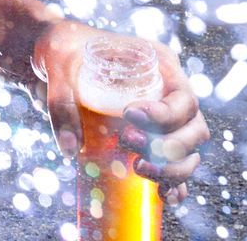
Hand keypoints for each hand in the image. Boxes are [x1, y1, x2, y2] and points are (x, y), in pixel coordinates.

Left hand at [29, 21, 209, 207]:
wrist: (51, 56)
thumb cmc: (61, 51)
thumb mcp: (59, 67)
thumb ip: (62, 103)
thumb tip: (70, 148)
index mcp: (158, 64)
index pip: (183, 96)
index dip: (166, 114)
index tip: (130, 117)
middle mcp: (167, 92)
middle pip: (194, 127)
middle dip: (171, 146)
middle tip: (128, 143)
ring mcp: (163, 118)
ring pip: (190, 150)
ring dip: (173, 167)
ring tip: (139, 168)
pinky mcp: (150, 138)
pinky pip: (175, 164)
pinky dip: (174, 182)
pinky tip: (164, 195)